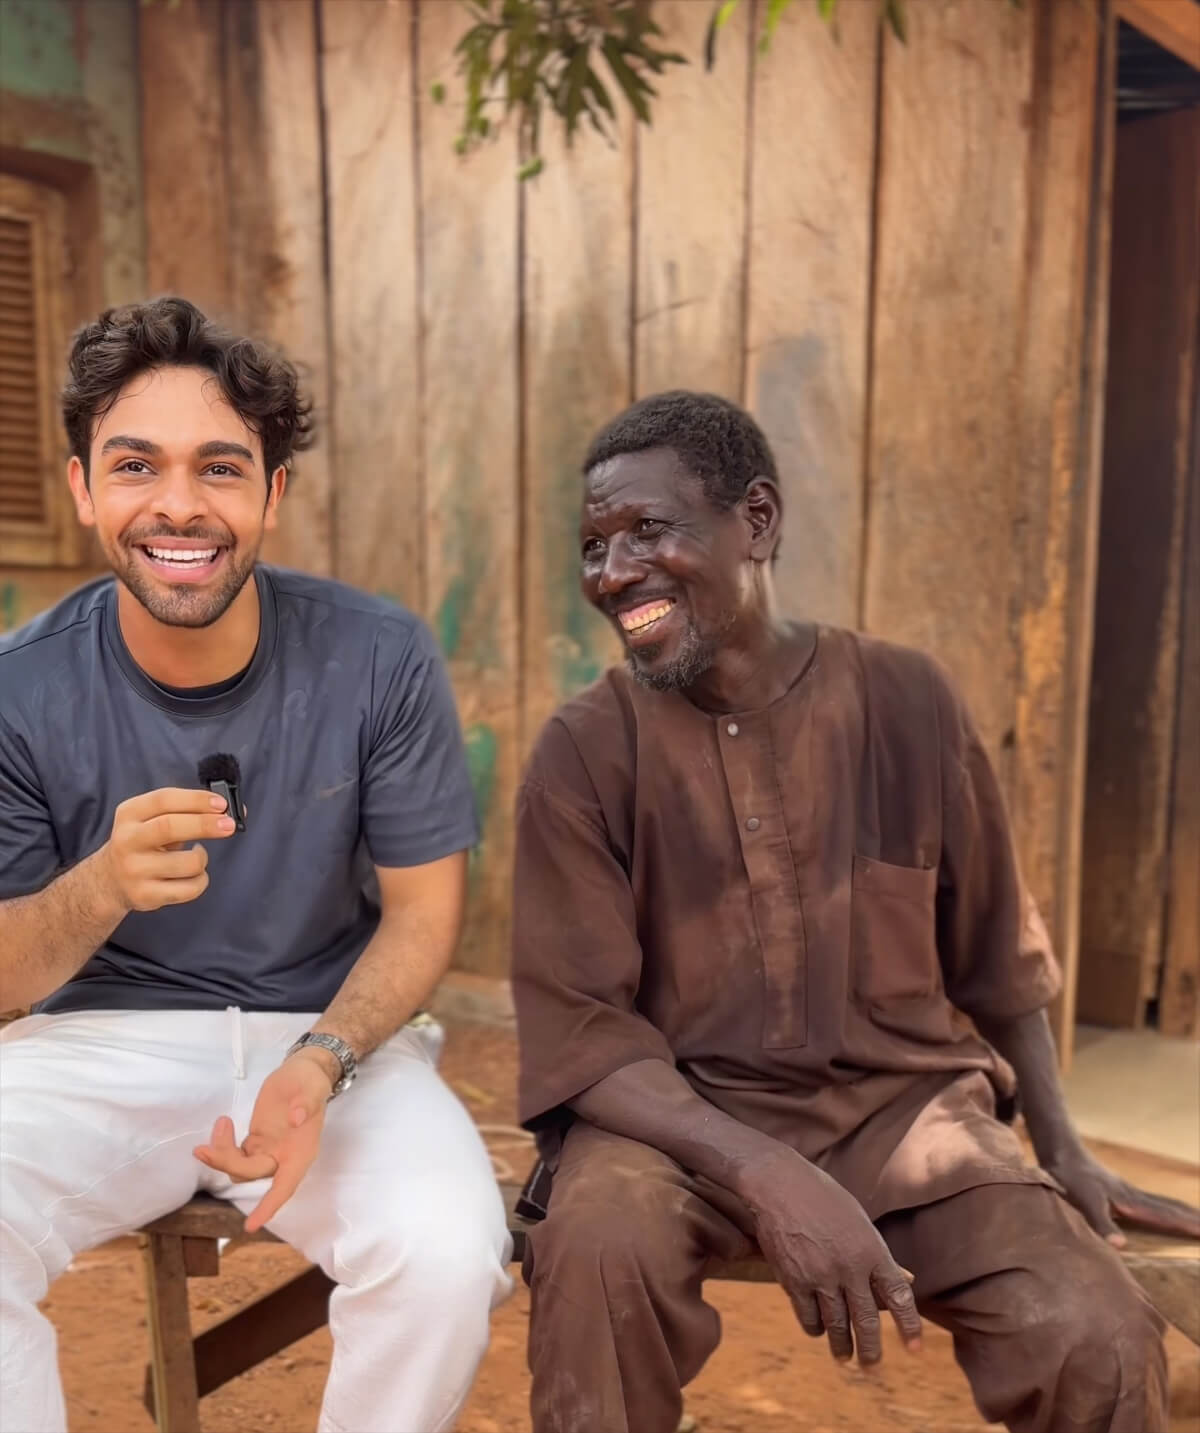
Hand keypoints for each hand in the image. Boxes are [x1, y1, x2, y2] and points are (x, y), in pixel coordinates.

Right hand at [98, 788, 234, 912]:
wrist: (111, 880)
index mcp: (129, 813)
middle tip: (230, 825)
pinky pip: (189, 889)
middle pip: (169, 827)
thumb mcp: (153, 819)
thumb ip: (187, 811)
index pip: (163, 799)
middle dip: (205, 824)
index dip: (195, 799)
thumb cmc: (146, 842)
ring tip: (197, 855)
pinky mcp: (145, 895)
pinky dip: (201, 880)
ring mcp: (134, 870)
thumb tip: (235, 811)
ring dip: (203, 858)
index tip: (221, 804)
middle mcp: (127, 840)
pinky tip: (192, 874)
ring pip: (187, 863)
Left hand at [193, 1051, 333, 1231]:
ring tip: (221, 1123)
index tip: (250, 1225)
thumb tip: (297, 1118)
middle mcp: (284, 1157)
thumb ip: (307, 1103)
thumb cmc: (311, 1081)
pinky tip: (223, 1124)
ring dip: (221, 1155)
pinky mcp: (256, 1141)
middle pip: (252, 1173)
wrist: (303, 1071)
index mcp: (301, 1152)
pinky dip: (223, 1145)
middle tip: (203, 1148)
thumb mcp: (313, 1087)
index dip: (269, 1206)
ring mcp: (268, 1150)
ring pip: (239, 1167)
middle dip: (226, 1163)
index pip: (285, 1186)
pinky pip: (235, 1154)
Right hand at [740, 1152, 922, 1365]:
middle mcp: (849, 1267)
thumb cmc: (822, 1198)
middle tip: (872, 1365)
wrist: (779, 1184)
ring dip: (842, 1346)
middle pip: (866, 1320)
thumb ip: (879, 1255)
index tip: (915, 1350)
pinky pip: (809, 1318)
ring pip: (837, 1325)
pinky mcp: (794, 1282)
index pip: (898, 1295)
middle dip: (871, 1349)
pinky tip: (818, 1328)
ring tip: (844, 1357)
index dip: (909, 1325)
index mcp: (871, 1249)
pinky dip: (816, 1327)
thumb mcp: (858, 1222)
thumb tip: (907, 1281)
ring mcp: (821, 1276)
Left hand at [1042, 1143, 1199, 1246]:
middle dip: (1192, 1218)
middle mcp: (1133, 1195)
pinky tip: (1161, 1213)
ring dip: (1182, 1213)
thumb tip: (1122, 1246)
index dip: (1187, 1225)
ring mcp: (1127, 1191)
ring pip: (1162, 1203)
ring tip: (1197, 1220)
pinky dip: (1165, 1209)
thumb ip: (1101, 1223)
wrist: (1060, 1151)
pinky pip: (1150, 1202)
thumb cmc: (1069, 1178)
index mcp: (1130, 1200)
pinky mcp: (1118, 1190)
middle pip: (1170, 1207)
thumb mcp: (1083, 1203)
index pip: (1166, 1215)